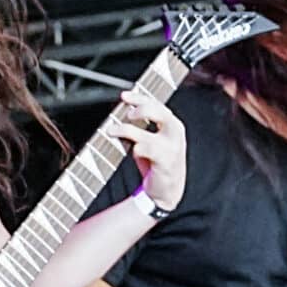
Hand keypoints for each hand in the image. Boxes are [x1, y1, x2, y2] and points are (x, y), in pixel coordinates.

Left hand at [111, 98, 186, 214]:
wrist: (167, 190)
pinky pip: (146, 150)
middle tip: (125, 114)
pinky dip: (136, 149)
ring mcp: (171, 148)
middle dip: (139, 110)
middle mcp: (174, 134)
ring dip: (125, 130)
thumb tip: (123, 111)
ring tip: (112, 131)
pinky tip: (133, 150)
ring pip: (146, 133)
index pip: (157, 104)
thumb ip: (142, 125)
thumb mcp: (152, 139)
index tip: (124, 96)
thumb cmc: (157, 163)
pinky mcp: (165, 162)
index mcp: (172, 124)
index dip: (139, 98)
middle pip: (158, 112)